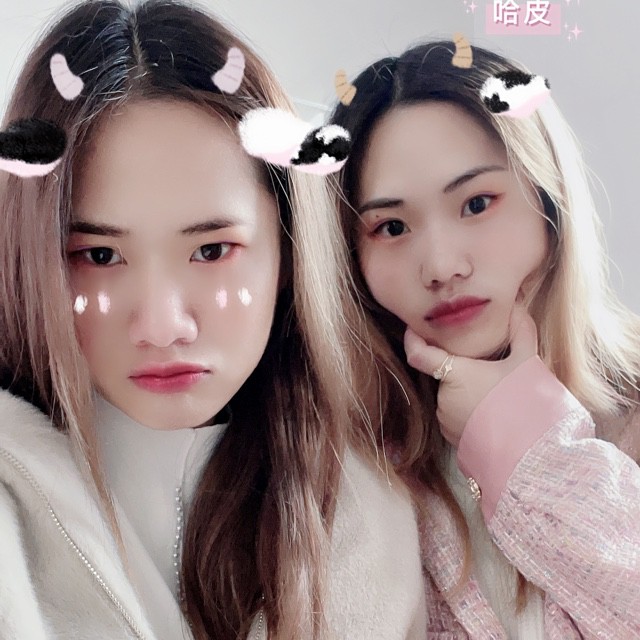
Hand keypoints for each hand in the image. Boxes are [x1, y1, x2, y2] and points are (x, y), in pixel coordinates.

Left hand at [404, 305, 538, 447]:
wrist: (532, 453)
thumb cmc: (526, 404)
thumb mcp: (527, 362)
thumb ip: (521, 331)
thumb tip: (516, 307)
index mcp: (456, 375)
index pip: (419, 355)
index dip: (413, 340)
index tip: (413, 329)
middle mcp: (443, 398)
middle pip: (444, 375)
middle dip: (460, 370)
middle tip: (486, 369)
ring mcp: (446, 421)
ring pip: (450, 397)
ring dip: (465, 392)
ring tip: (494, 395)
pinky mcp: (452, 439)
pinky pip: (455, 417)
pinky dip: (467, 411)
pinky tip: (490, 413)